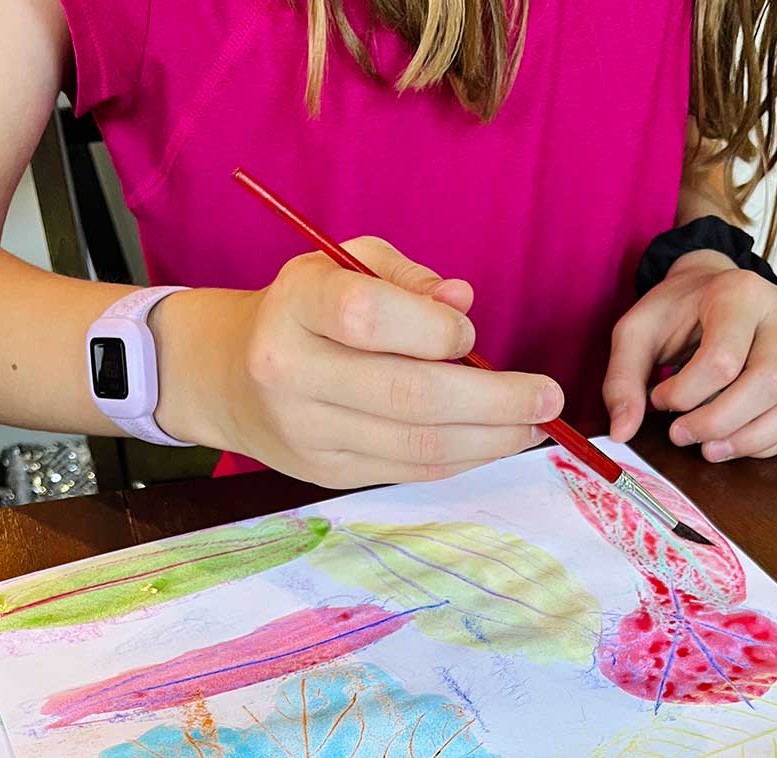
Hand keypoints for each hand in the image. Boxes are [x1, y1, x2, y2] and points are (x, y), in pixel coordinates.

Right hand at [156, 238, 563, 487]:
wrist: (229, 376)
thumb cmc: (306, 309)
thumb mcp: (344, 264)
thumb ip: (407, 279)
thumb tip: (464, 304)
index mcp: (295, 306)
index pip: (371, 318)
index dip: (436, 330)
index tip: (469, 336)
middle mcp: (292, 373)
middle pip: (408, 396)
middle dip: (493, 401)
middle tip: (547, 398)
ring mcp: (307, 432)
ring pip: (416, 447)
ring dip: (489, 439)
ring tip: (532, 424)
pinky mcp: (326, 473)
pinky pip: (408, 471)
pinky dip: (461, 457)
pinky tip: (492, 440)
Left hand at [602, 250, 776, 461]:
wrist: (709, 289)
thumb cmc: (676, 310)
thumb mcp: (636, 332)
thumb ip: (622, 380)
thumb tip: (623, 432)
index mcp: (739, 294)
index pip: (722, 360)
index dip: (686, 395)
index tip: (660, 400)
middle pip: (767, 383)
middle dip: (720, 423)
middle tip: (682, 435)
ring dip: (752, 440)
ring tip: (711, 450)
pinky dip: (771, 442)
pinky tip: (734, 443)